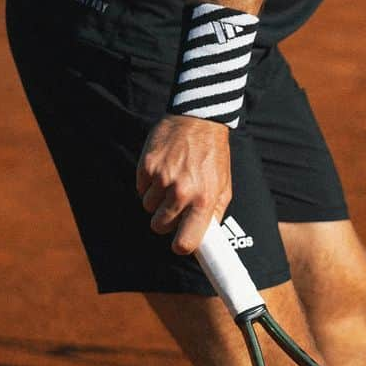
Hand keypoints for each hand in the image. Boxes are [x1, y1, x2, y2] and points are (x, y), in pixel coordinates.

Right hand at [137, 115, 232, 255]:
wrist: (199, 120)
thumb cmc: (214, 155)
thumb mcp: (224, 185)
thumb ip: (215, 213)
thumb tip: (204, 238)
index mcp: (204, 200)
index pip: (186, 242)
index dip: (181, 245)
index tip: (180, 242)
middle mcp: (182, 192)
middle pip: (160, 227)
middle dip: (165, 220)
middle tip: (174, 206)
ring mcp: (163, 179)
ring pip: (148, 208)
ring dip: (157, 200)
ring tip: (171, 182)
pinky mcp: (147, 166)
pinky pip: (141, 189)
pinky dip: (148, 184)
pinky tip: (162, 170)